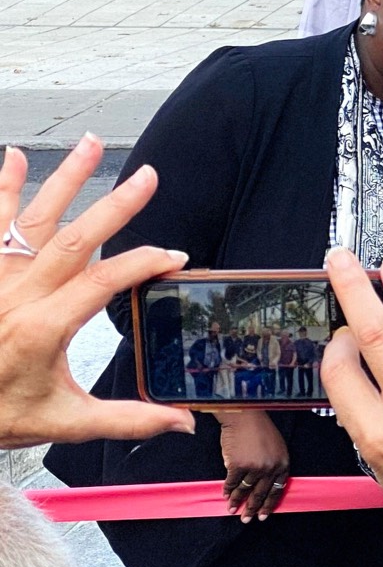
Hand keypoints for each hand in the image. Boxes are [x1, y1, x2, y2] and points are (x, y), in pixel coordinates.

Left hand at [0, 138, 192, 449]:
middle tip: (148, 177)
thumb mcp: (64, 422)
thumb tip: (180, 421)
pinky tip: (14, 159)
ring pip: (33, 219)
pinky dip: (2, 190)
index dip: (144, 264)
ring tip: (91, 144)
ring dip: (63, 179)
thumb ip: (126, 418)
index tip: (174, 256)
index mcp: (43, 329)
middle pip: (75, 238)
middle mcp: (16, 296)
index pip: (104, 282)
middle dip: (116, 204)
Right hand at [218, 408, 289, 522]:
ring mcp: (254, 468)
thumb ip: (272, 465)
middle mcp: (270, 468)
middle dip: (253, 509)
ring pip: (245, 490)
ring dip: (237, 502)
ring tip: (232, 511)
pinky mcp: (238, 466)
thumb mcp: (275, 447)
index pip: (277, 490)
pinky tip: (225, 495)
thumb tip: (262, 484)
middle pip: (261, 494)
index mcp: (282, 464)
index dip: (269, 504)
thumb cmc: (260, 430)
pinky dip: (227, 490)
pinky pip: (232, 482)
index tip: (263, 515)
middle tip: (247, 520)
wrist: (245, 417)